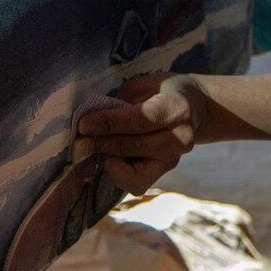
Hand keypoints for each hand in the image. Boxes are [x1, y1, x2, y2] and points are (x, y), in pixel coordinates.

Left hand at [72, 73, 205, 195]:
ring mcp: (175, 158)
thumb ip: (120, 104)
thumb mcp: (142, 87)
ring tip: (88, 149)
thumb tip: (89, 124)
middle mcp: (181, 137)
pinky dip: (118, 175)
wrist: (193, 107)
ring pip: (133, 169)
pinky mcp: (165, 171)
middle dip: (100, 144)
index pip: (140, 119)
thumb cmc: (160, 91)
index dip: (109, 123)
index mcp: (177, 107)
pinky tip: (108, 159)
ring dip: (106, 159)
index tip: (83, 125)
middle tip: (76, 142)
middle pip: (133, 145)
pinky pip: (137, 184)